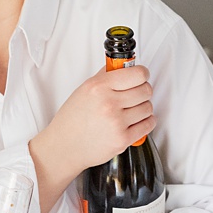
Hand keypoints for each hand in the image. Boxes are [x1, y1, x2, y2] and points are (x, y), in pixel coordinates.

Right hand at [28, 64, 155, 212]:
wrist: (64, 147)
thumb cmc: (72, 120)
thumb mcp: (84, 90)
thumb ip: (105, 76)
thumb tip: (122, 65)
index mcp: (98, 87)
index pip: (138, 74)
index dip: (142, 74)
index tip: (141, 76)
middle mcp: (108, 103)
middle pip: (146, 90)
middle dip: (143, 91)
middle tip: (136, 93)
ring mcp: (116, 122)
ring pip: (148, 107)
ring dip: (143, 107)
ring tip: (132, 109)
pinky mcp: (122, 139)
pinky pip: (148, 124)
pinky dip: (146, 122)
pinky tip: (137, 120)